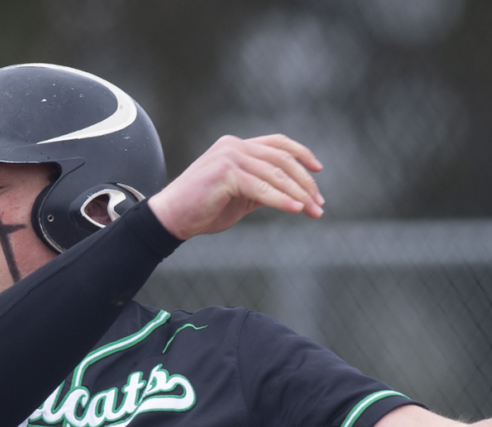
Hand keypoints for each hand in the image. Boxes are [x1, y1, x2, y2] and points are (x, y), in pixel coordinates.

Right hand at [147, 134, 323, 239]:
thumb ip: (261, 188)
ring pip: (275, 173)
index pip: (277, 144)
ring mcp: (229, 157)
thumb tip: (291, 195)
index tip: (319, 170)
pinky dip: (282, 199)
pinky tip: (296, 210)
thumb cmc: (203, 209)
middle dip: (305, 182)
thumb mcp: (239, 196)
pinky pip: (262, 188)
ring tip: (313, 210)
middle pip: (281, 158)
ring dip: (298, 193)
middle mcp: (234, 146)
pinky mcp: (225, 173)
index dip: (301, 154)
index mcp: (237, 147)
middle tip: (319, 203)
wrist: (171, 218)